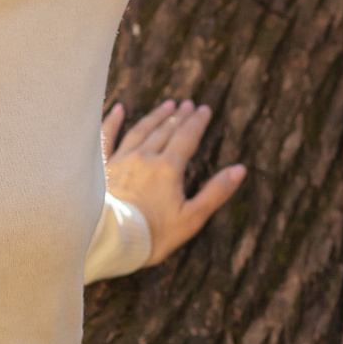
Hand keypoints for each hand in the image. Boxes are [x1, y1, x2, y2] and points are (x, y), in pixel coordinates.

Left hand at [102, 96, 246, 265]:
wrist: (109, 240)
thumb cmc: (152, 234)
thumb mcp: (191, 218)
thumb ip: (216, 192)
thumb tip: (240, 169)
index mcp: (168, 168)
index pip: (186, 138)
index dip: (197, 122)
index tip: (204, 109)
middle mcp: (145, 158)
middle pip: (165, 131)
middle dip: (179, 116)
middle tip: (187, 103)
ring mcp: (121, 160)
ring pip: (141, 130)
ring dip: (155, 117)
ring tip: (166, 104)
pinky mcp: (102, 168)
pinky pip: (107, 138)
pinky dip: (113, 121)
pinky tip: (118, 109)